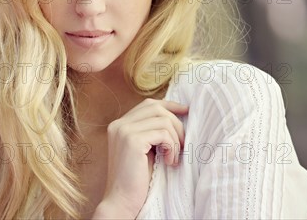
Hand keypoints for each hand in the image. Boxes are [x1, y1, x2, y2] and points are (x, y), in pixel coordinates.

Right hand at [93, 98, 187, 218]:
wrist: (121, 201)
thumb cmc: (136, 180)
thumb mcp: (144, 150)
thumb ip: (151, 133)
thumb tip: (178, 117)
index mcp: (119, 125)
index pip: (149, 104)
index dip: (170, 105)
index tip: (187, 111)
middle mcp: (119, 124)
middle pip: (157, 108)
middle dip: (176, 125)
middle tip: (182, 146)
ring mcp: (124, 130)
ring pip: (163, 120)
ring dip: (176, 140)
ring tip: (173, 158)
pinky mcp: (132, 140)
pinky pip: (163, 133)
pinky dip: (172, 147)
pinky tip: (170, 162)